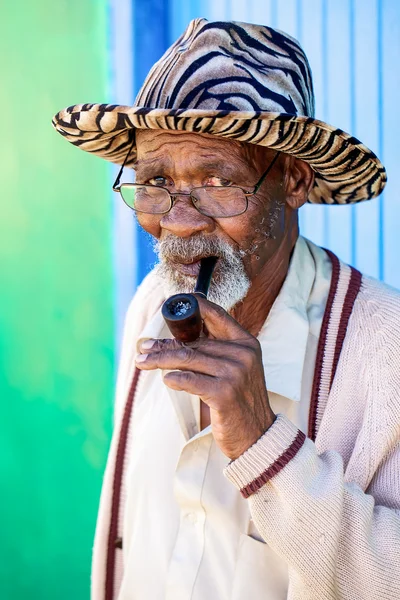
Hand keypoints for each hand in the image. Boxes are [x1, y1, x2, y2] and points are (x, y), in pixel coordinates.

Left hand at [135, 296, 274, 459]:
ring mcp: (234, 373)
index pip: (217, 315)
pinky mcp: (224, 394)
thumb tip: (175, 337)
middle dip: (164, 344)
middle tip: (144, 347)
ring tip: (142, 362)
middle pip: (194, 341)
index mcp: (246, 343)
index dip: (192, 307)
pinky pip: (190, 380)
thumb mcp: (236, 369)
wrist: (258, 435)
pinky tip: (166, 379)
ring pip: (187, 358)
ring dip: (160, 359)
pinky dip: (174, 378)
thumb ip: (215, 351)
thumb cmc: (240, 401)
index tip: (170, 308)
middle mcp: (242, 354)